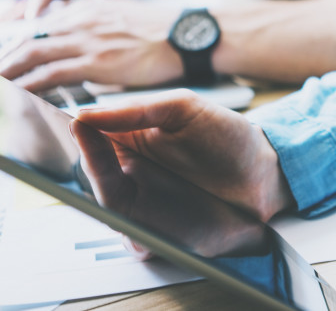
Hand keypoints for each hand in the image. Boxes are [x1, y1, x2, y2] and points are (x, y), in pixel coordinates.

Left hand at [0, 0, 182, 91]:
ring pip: (33, 53)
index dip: (15, 41)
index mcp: (87, 9)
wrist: (186, 36)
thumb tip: (79, 48)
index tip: (2, 55)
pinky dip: (29, 84)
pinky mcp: (96, 60)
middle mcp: (82, 19)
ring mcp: (88, 39)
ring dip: (8, 71)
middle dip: (3, 57)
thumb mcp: (122, 19)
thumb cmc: (161, 34)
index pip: (40, 24)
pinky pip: (52, 73)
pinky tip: (17, 94)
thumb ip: (96, 27)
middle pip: (30, 37)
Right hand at [71, 115, 270, 258]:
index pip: (94, 131)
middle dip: (80, 155)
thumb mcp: (185, 109)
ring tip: (100, 159)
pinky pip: (122, 226)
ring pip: (101, 196)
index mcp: (136, 135)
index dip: (77, 128)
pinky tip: (121, 196)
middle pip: (90, 166)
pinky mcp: (150, 226)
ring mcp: (140, 198)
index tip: (69, 119)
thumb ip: (137, 111)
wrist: (266, 179)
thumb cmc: (231, 141)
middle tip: (75, 136)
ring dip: (98, 181)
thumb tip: (89, 114)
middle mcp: (132, 167)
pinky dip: (118, 216)